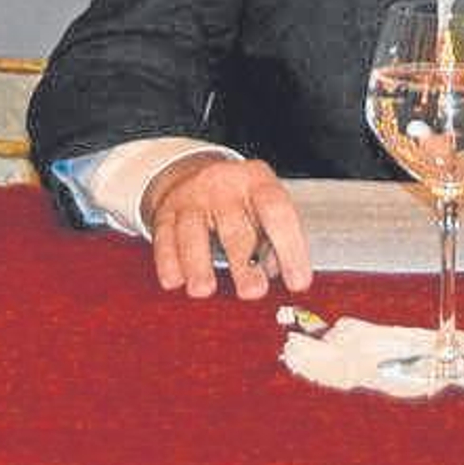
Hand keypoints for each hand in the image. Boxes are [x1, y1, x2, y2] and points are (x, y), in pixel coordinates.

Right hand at [141, 153, 312, 299]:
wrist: (193, 172)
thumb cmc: (239, 203)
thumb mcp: (263, 209)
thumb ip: (274, 241)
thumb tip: (278, 275)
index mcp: (257, 180)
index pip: (277, 211)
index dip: (290, 248)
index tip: (298, 283)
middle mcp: (224, 184)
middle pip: (233, 224)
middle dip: (242, 261)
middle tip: (252, 292)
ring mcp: (192, 195)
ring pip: (192, 230)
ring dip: (198, 263)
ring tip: (203, 290)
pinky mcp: (166, 210)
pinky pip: (165, 236)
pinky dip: (168, 261)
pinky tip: (174, 281)